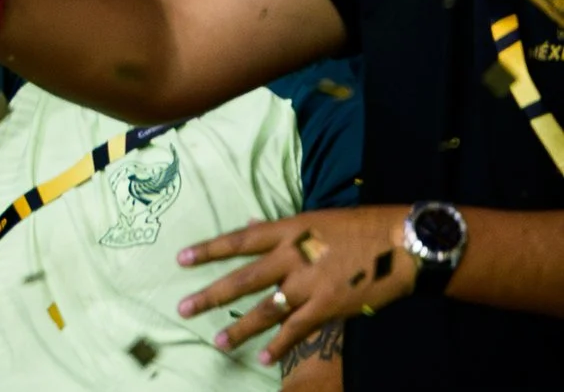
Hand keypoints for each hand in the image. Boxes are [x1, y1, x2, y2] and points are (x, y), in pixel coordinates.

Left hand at [179, 203, 414, 362]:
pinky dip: (279, 345)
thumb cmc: (357, 228)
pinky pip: (297, 330)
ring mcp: (309, 283)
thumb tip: (254, 226)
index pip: (239, 240)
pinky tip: (263, 358)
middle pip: (243, 277)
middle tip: (183, 306)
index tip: (181, 259)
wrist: (398, 245)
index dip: (209, 250)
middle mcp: (292, 256)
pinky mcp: (328, 307)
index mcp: (288, 230)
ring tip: (217, 341)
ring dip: (240, 328)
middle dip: (212, 294)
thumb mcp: (314, 220)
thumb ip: (283, 230)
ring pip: (265, 309)